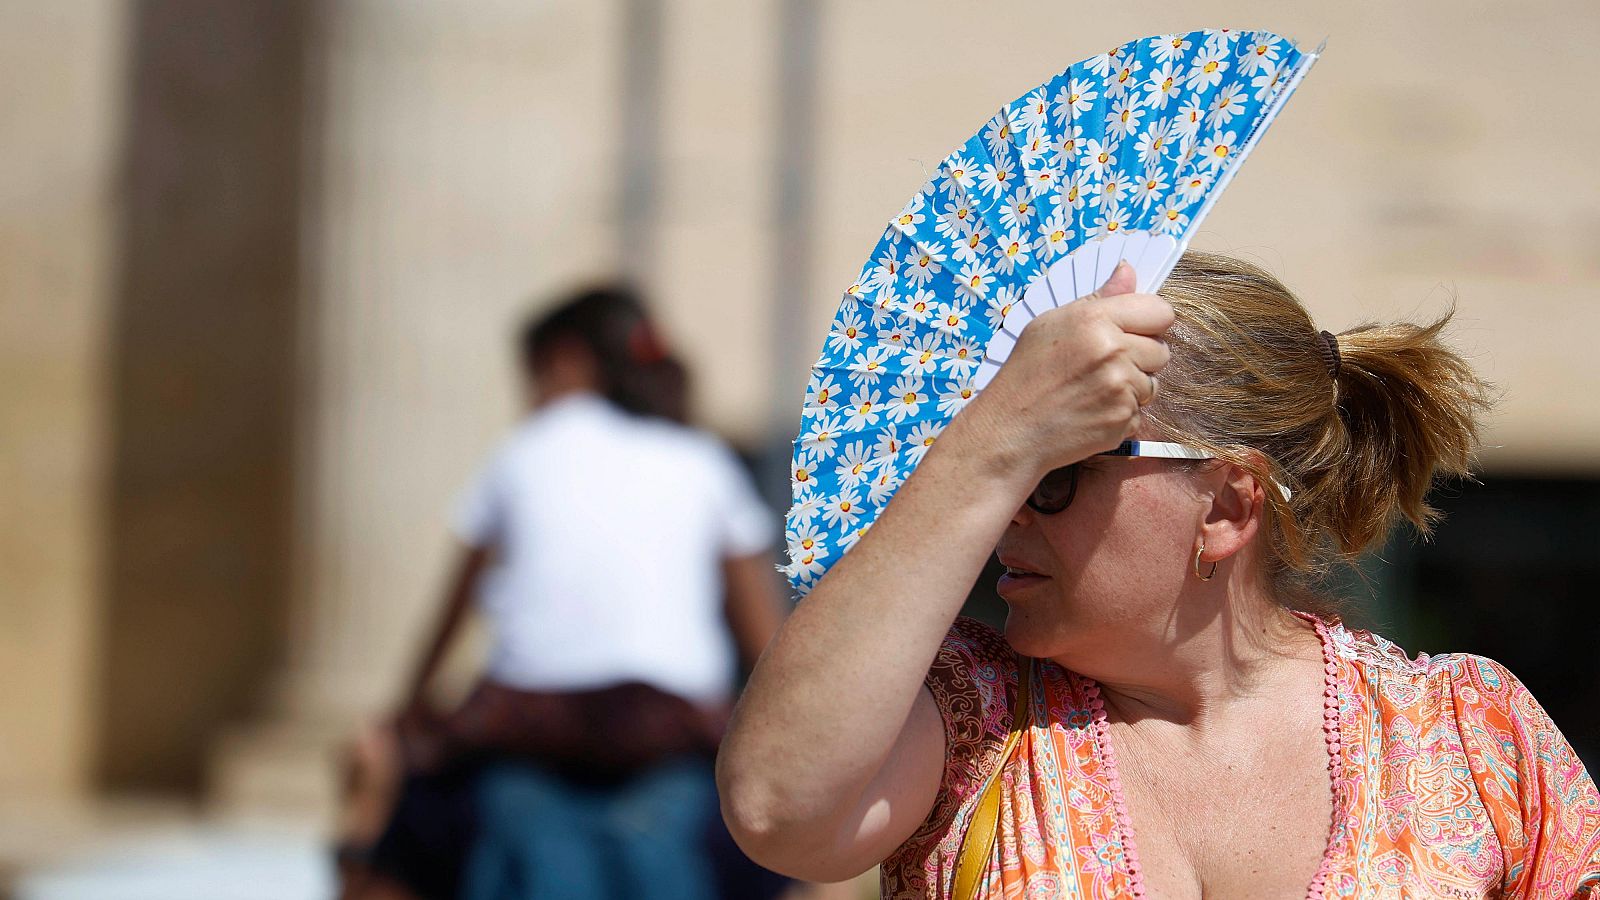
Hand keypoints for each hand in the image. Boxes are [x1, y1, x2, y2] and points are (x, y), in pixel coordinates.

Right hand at [965, 260, 1172, 477]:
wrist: (1010, 429)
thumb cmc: (1026, 374)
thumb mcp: (1052, 324)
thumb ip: (1099, 299)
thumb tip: (1128, 271)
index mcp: (1095, 319)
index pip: (1161, 312)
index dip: (1149, 323)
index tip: (1133, 332)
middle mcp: (1113, 351)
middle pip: (1162, 350)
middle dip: (1140, 358)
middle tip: (1104, 367)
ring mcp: (1121, 388)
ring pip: (1152, 383)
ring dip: (1132, 388)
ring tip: (1095, 390)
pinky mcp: (1124, 419)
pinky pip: (1141, 411)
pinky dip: (1121, 413)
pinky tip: (1092, 411)